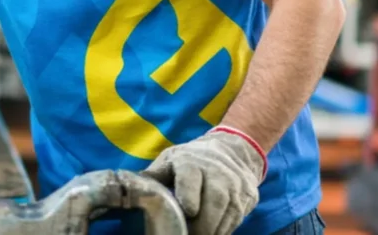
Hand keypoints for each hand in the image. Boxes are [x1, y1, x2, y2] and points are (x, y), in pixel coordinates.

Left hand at [141, 126, 266, 234]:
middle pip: (214, 200)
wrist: (230, 151)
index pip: (191, 176)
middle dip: (202, 224)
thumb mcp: (170, 160)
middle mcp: (216, 172)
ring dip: (213, 230)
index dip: (189, 193)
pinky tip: (212, 234)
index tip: (187, 210)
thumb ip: (154, 176)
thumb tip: (130, 188)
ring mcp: (234, 185)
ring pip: (228, 212)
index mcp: (191, 161)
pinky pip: (236, 219)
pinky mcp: (247, 197)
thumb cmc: (191, 159)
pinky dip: (224, 231)